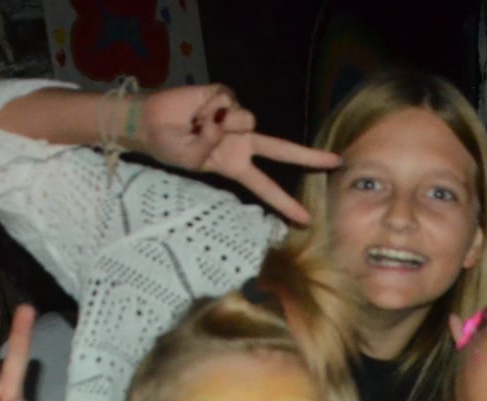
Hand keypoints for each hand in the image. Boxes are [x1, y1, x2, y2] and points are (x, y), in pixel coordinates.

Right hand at [133, 84, 341, 224]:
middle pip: (282, 149)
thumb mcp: (191, 161)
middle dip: (308, 156)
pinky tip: (196, 111)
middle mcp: (243, 142)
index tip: (306, 219)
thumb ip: (210, 148)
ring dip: (221, 123)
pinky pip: (227, 101)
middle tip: (335, 162)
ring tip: (198, 125)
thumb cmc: (170, 148)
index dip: (285, 204)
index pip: (266, 187)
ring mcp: (237, 118)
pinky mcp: (226, 95)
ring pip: (247, 119)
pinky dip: (209, 107)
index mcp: (236, 166)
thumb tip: (223, 124)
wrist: (151, 122)